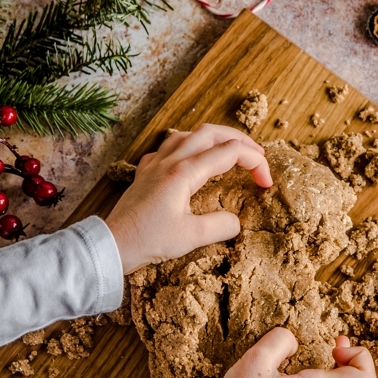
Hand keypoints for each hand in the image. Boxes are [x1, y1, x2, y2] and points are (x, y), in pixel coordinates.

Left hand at [106, 122, 271, 273]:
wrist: (112, 245)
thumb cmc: (149, 240)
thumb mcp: (192, 237)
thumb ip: (222, 225)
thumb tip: (237, 221)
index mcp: (185, 172)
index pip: (230, 153)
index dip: (256, 163)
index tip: (266, 183)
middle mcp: (171, 160)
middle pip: (211, 132)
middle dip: (240, 140)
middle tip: (258, 156)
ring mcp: (155, 164)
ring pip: (189, 134)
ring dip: (214, 138)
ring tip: (229, 150)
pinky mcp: (145, 172)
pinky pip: (168, 147)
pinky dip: (187, 147)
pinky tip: (189, 159)